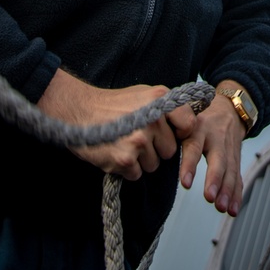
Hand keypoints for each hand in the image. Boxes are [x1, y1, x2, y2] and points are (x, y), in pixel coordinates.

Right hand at [38, 68, 196, 179]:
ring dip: (141, 161)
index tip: (175, 135)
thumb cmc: (113, 105)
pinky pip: (137, 174)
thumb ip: (165, 108)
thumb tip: (187, 124)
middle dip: (156, 150)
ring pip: (154, 165)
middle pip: (170, 150)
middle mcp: (152, 120)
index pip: (189, 123)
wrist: (80, 112)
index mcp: (159, 100)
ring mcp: (139, 140)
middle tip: (138, 139)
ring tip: (124, 144)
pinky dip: (127, 170)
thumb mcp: (144, 94)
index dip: (183, 133)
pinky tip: (115, 153)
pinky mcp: (125, 160)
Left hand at [179, 85, 245, 214]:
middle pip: (218, 159)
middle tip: (209, 197)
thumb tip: (148, 151)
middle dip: (214, 179)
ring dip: (227, 190)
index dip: (190, 164)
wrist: (230, 108)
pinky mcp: (236, 158)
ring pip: (230, 169)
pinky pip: (237, 176)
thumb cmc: (200, 117)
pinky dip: (237, 194)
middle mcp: (216, 138)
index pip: (194, 146)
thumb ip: (170, 131)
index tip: (185, 183)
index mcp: (199, 128)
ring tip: (221, 207)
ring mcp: (228, 148)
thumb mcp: (185, 117)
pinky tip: (233, 209)